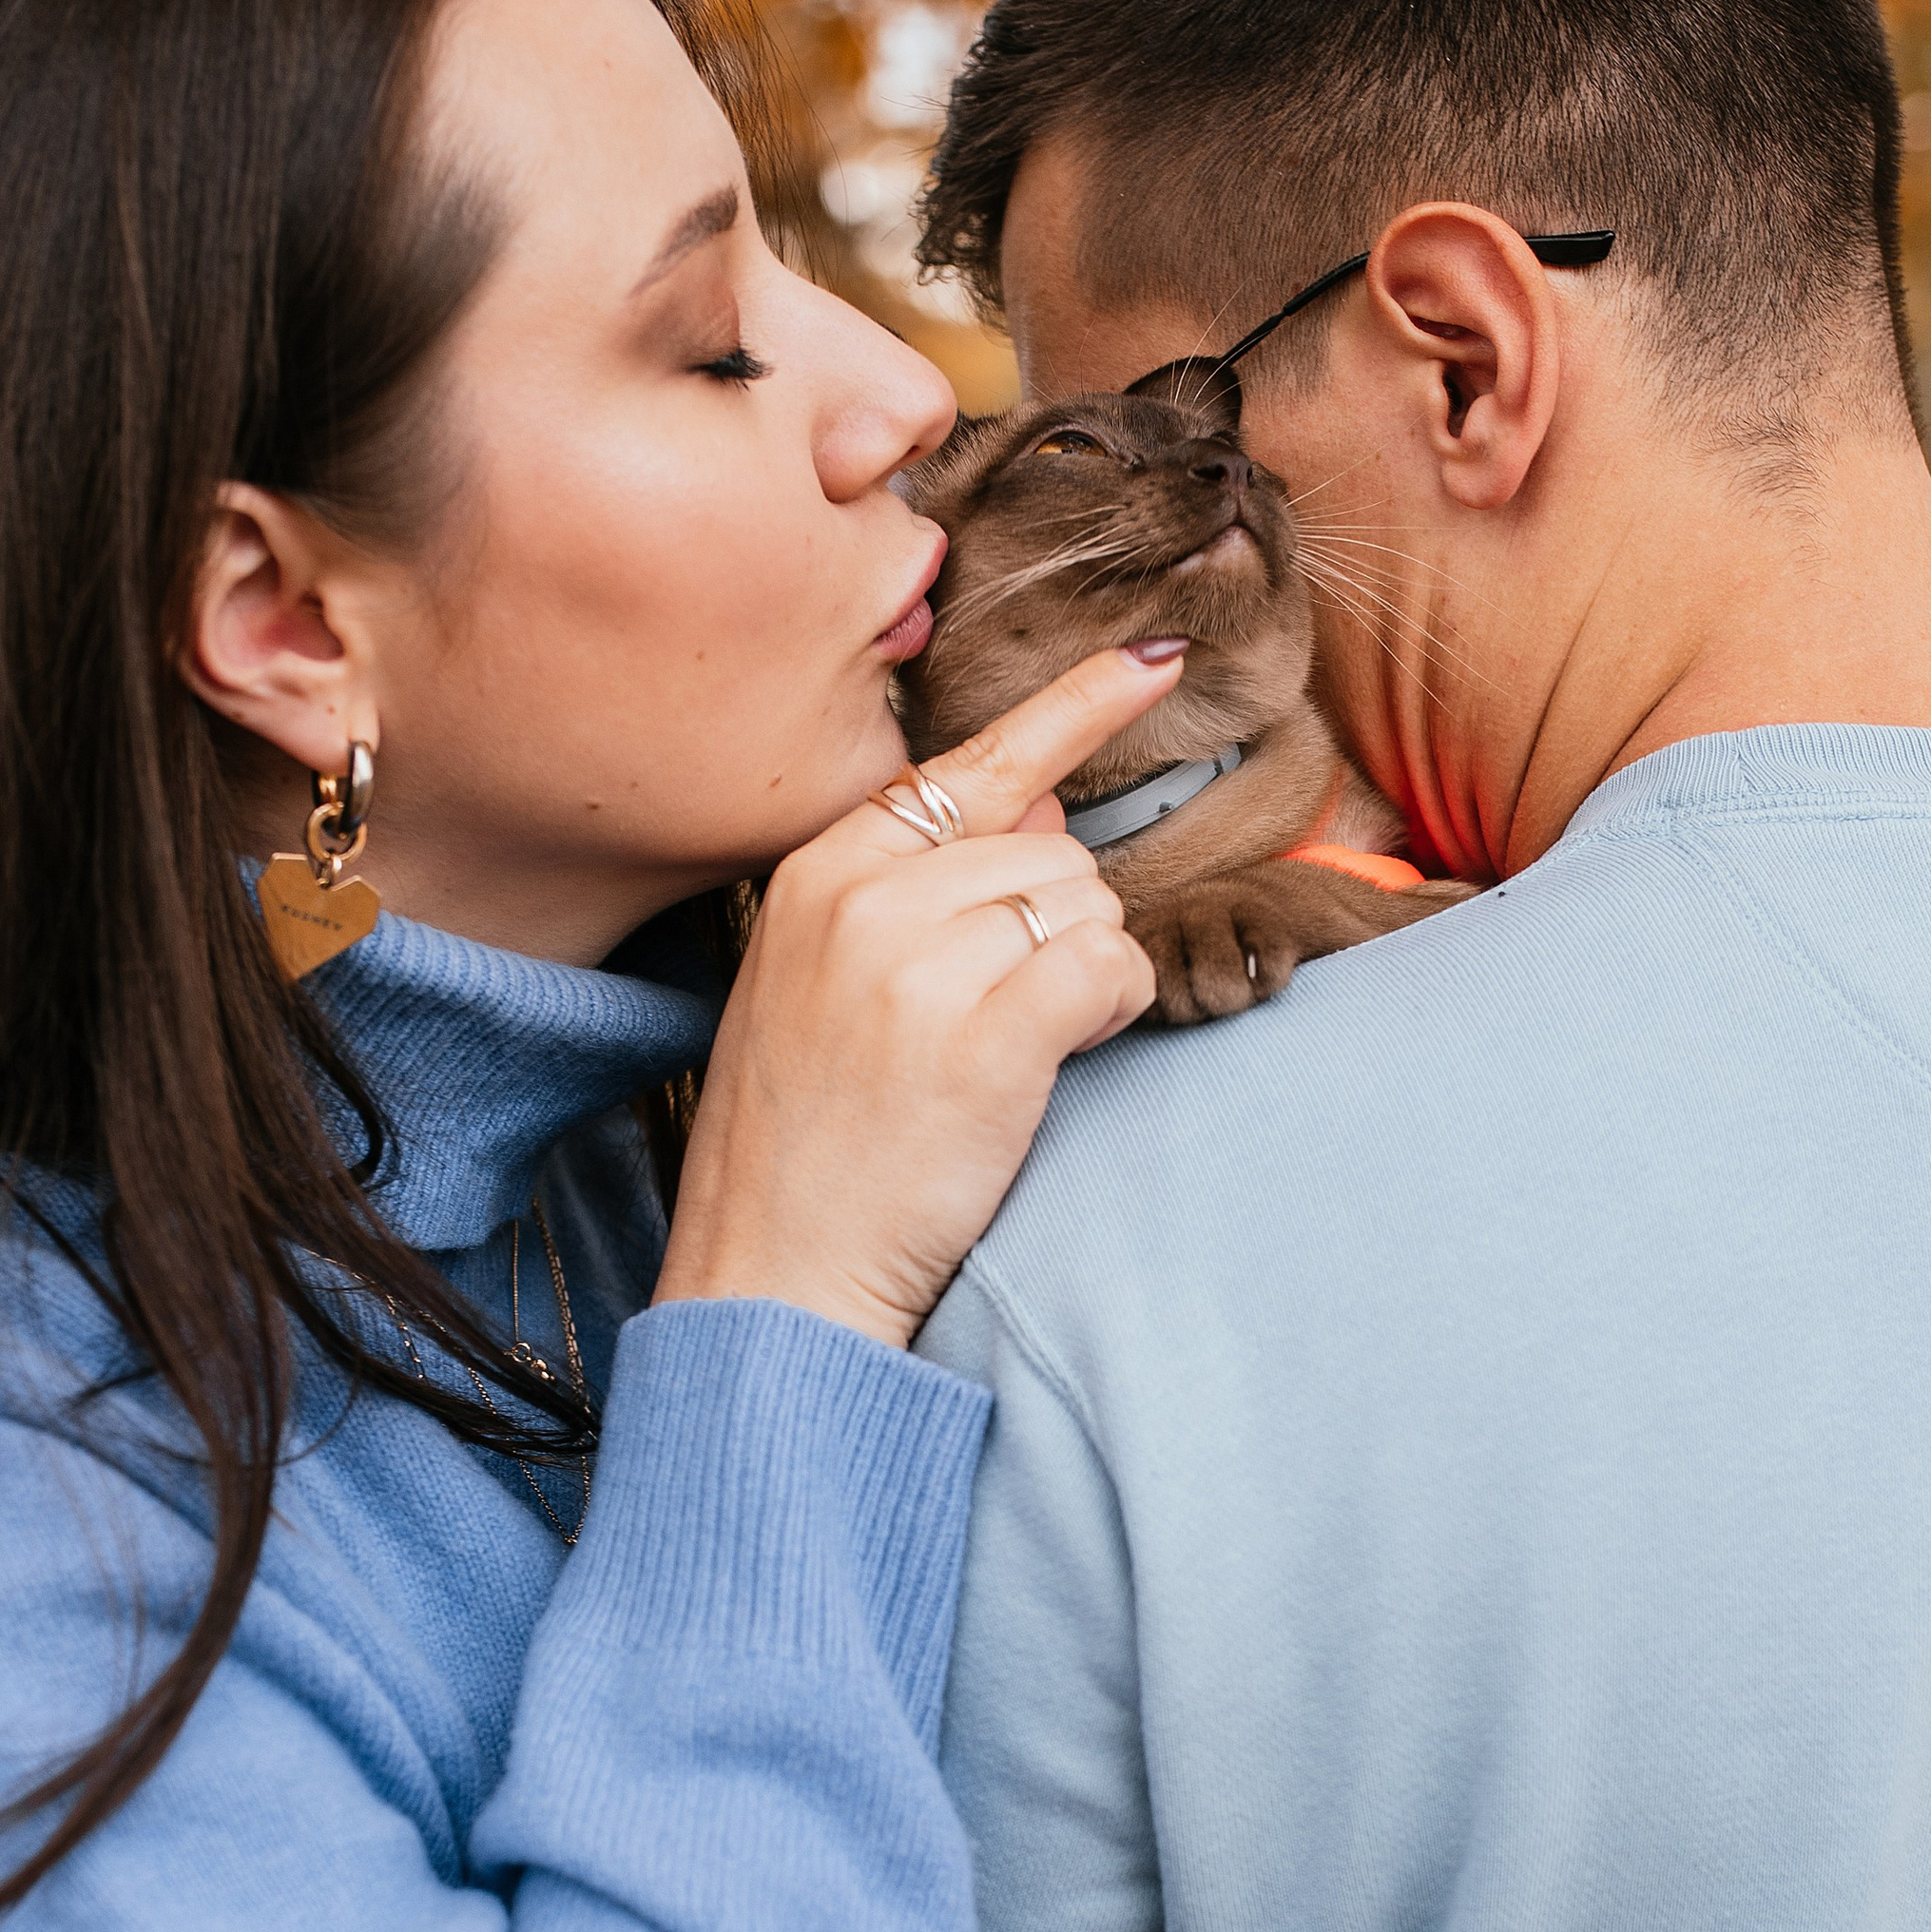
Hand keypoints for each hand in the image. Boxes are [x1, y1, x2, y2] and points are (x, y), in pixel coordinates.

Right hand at [653, 647, 1182, 1349]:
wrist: (774, 1272)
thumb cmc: (807, 1142)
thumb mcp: (826, 985)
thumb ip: (924, 887)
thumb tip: (1043, 804)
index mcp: (820, 873)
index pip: (970, 765)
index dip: (1077, 709)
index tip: (1156, 659)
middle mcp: (866, 898)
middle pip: (1049, 851)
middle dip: (1059, 928)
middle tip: (1000, 1020)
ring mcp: (920, 964)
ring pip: (1086, 905)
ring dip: (1084, 976)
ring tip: (1008, 1055)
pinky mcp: (985, 1038)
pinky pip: (1107, 967)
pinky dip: (1113, 1006)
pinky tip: (1061, 1055)